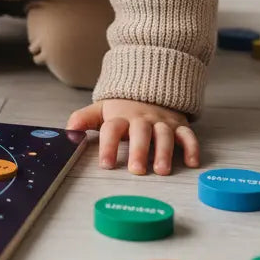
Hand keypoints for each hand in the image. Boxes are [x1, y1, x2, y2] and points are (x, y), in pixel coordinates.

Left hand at [65, 99, 199, 175]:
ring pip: (164, 135)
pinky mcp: (179, 126)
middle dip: (138, 151)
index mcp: (121, 117)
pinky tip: (192, 163)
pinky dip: (192, 148)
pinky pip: (188, 135)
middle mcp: (142, 119)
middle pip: (140, 133)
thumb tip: (67, 132)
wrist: (151, 89)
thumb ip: (84, 119)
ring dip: (164, 152)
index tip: (106, 165)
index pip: (112, 129)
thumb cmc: (123, 109)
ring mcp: (162, 122)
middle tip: (136, 171)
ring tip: (161, 171)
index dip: (108, 146)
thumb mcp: (101, 110)